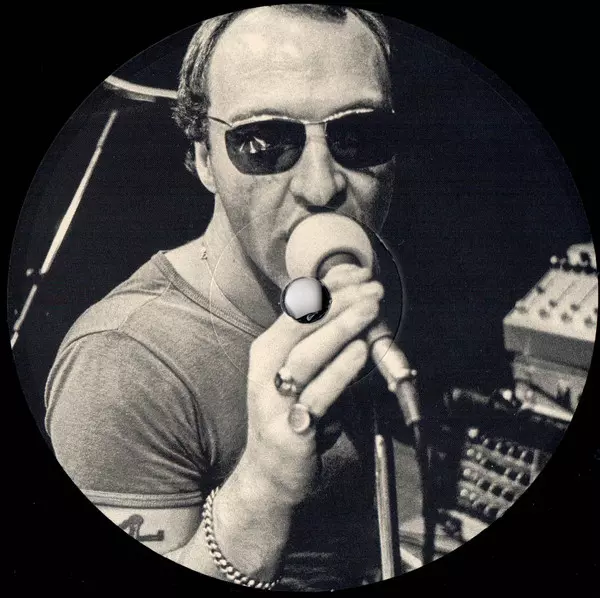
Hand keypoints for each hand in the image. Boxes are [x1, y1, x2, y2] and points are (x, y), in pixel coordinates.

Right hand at [241, 264, 383, 505]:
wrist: (268, 474)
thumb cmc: (290, 415)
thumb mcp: (302, 374)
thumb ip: (326, 345)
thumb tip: (362, 308)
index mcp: (267, 350)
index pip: (298, 309)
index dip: (330, 288)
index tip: (361, 273)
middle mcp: (265, 370)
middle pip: (302, 326)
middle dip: (340, 302)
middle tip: (373, 288)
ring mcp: (273, 400)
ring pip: (307, 355)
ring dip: (341, 328)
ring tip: (370, 309)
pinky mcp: (289, 429)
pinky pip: (318, 395)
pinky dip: (339, 371)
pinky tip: (359, 352)